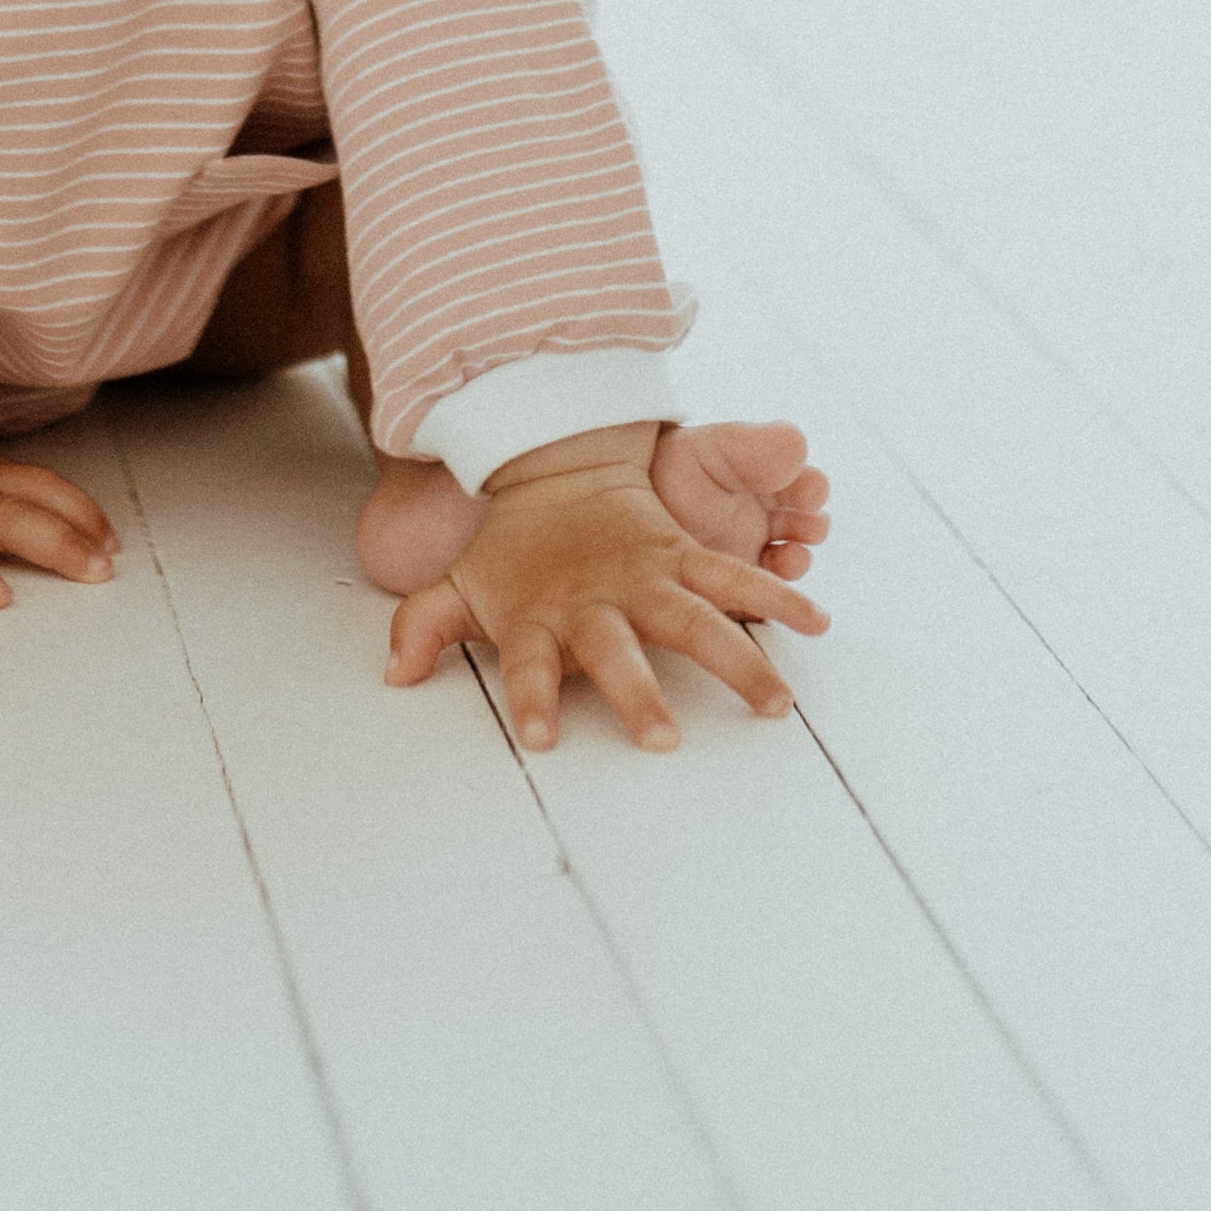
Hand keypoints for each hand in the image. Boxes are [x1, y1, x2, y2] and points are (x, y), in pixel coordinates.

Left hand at [384, 456, 825, 753]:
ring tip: (775, 703)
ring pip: (695, 618)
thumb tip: (394, 676)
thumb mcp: (458, 582)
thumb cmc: (510, 550)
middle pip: (618, 652)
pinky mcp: (681, 556)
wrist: (556, 467)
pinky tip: (816, 622)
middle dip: (638, 695)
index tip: (542, 740)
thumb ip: (422, 627)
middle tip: (662, 742)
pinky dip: (774, 598)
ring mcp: (645, 576)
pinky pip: (733, 578)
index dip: (534, 700)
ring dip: (737, 659)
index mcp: (540, 615)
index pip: (528, 666)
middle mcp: (597, 600)